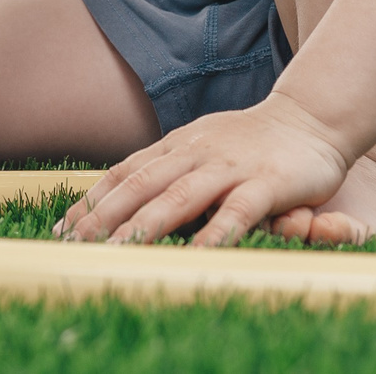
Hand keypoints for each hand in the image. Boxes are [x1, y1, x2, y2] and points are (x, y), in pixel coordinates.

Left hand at [57, 92, 351, 247]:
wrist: (312, 118)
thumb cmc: (251, 142)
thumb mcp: (201, 147)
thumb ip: (168, 170)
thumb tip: (122, 200)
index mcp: (177, 145)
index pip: (125, 172)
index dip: (93, 200)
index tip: (63, 227)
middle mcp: (196, 152)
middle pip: (142, 184)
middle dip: (105, 216)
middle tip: (75, 245)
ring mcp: (230, 166)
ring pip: (180, 196)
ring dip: (146, 225)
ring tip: (118, 252)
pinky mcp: (266, 183)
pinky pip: (237, 211)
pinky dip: (216, 234)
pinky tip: (197, 257)